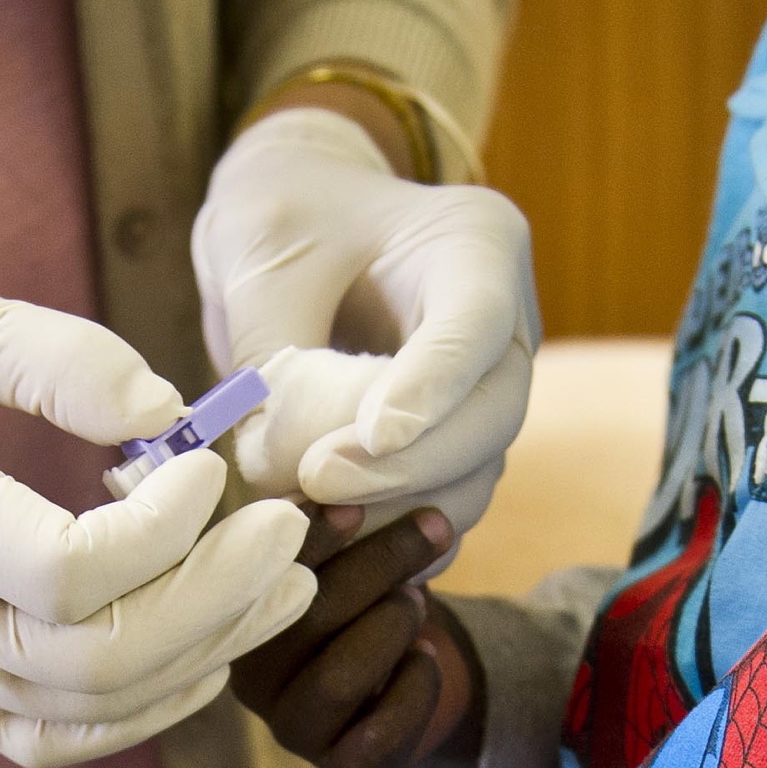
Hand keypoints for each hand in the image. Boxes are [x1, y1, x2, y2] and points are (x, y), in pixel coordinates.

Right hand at [0, 284, 313, 767]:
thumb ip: (63, 358)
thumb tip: (172, 416)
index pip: (62, 570)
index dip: (162, 533)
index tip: (211, 464)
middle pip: (92, 659)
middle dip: (215, 602)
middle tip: (288, 532)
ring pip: (88, 709)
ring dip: (204, 654)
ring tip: (282, 584)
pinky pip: (56, 735)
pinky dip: (147, 705)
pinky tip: (208, 649)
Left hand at [191, 108, 535, 536]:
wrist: (293, 234)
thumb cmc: (281, 219)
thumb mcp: (262, 257)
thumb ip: (275, 352)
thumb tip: (277, 468)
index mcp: (477, 243)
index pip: (478, 324)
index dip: (434, 388)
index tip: (373, 435)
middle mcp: (504, 322)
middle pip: (495, 414)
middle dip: (413, 464)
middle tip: (318, 481)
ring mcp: (486, 390)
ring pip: (477, 474)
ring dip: (401, 512)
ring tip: (314, 518)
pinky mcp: (455, 446)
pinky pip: (442, 505)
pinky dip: (394, 534)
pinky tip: (337, 548)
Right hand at [232, 505, 482, 767]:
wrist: (400, 692)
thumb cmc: (362, 610)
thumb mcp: (345, 567)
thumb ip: (335, 537)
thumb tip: (350, 483)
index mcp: (238, 621)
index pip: (264, 578)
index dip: (310, 541)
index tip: (355, 506)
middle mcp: (253, 680)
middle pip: (310, 618)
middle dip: (380, 564)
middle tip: (432, 530)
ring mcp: (294, 729)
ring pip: (340, 676)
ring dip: (392, 625)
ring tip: (420, 598)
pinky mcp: (342, 766)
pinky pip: (382, 726)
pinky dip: (416, 682)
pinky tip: (428, 655)